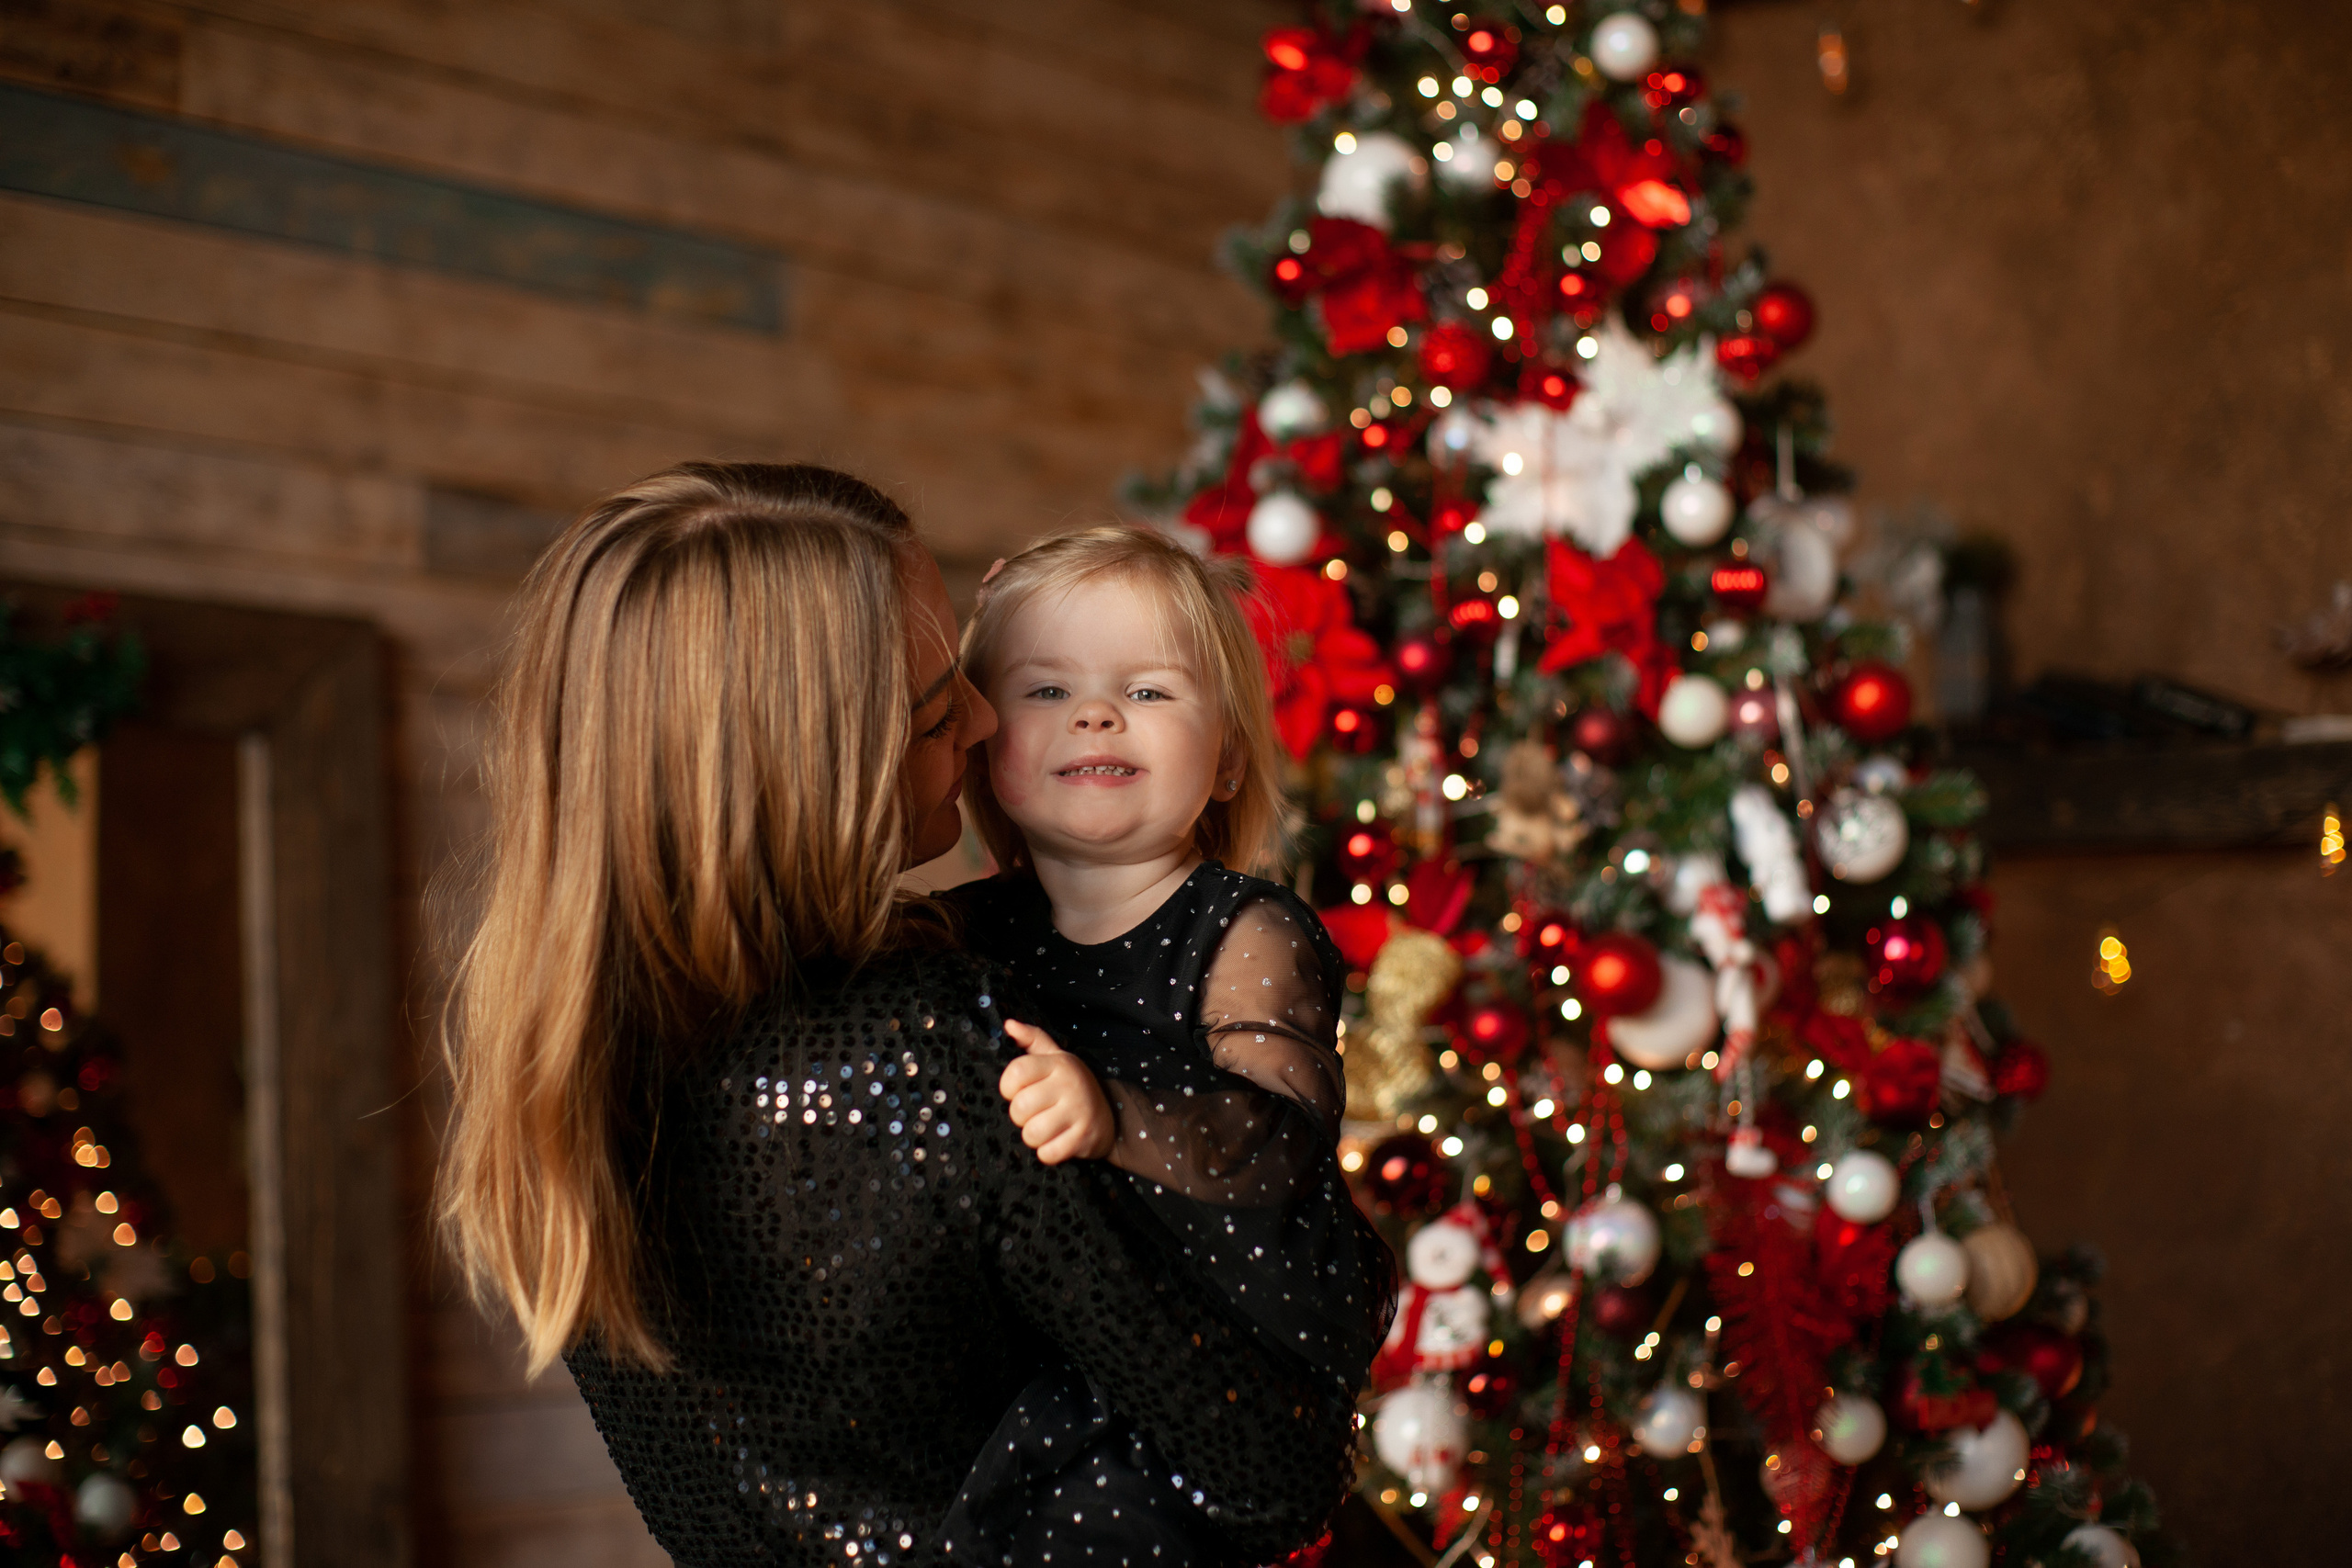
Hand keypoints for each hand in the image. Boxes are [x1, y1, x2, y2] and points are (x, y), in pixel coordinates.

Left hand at [997, 1019, 1114, 1164]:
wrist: (1114, 1116)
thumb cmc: (1072, 1086)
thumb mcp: (1056, 1058)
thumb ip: (1032, 1040)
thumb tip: (1008, 1024)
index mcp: (1058, 1063)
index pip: (1015, 1072)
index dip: (1008, 1087)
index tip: (1018, 1091)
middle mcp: (1070, 1084)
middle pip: (1019, 1108)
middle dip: (1021, 1117)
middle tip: (1036, 1113)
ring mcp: (1079, 1111)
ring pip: (1031, 1134)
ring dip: (1034, 1137)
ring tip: (1047, 1128)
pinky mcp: (1084, 1138)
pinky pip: (1048, 1153)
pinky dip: (1048, 1152)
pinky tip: (1058, 1140)